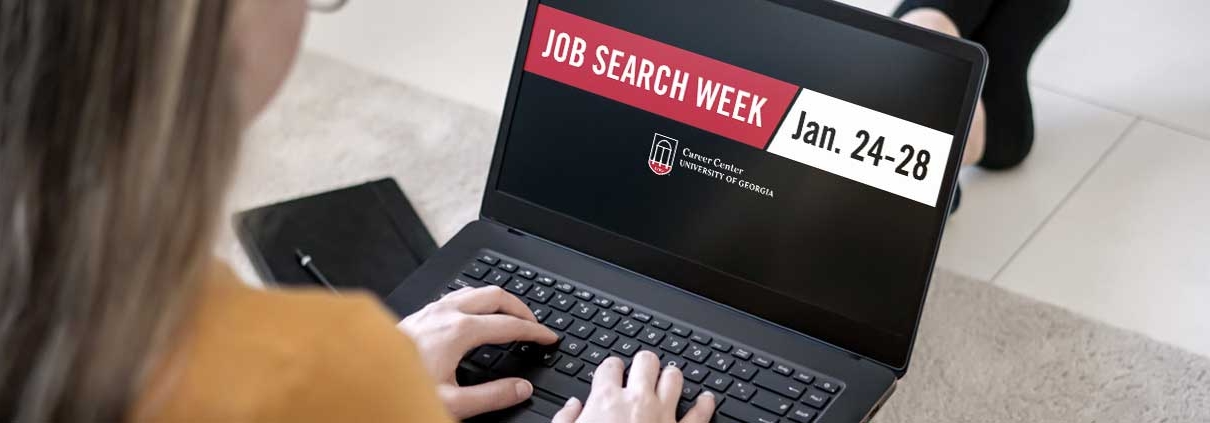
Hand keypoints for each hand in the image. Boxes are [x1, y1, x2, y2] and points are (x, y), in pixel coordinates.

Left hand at [398, 286, 558, 418]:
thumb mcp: (451, 402)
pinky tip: (475, 313)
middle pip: (496, 295)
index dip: (535, 331)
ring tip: (511, 314)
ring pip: (475, 290)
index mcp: (459, 331)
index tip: (548, 337)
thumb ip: (491, 396)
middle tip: (535, 323)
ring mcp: (431, 310)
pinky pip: (457, 296)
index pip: (509, 324)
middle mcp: (445, 313)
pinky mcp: (420, 313)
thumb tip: (520, 388)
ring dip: (499, 300)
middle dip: (522, 306)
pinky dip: (477, 301)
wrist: (358, 379)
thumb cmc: (398, 389)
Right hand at [552, 351, 716, 422]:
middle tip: (640, 372)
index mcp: (606, 400)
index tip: (611, 374)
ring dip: (670, 377)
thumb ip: (566, 419)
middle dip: (643, 365)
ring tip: (666, 380)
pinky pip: (700, 414)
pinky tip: (706, 400)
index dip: (611, 368)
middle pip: (646, 362)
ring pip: (674, 378)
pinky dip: (705, 404)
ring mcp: (663, 415)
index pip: (611, 366)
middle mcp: (637, 401)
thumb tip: (572, 406)